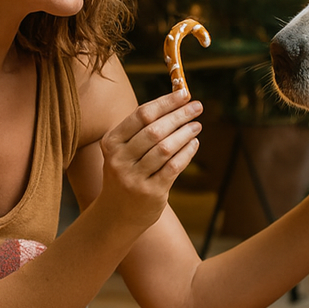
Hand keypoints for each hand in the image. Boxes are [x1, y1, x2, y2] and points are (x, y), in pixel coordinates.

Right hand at [96, 89, 202, 232]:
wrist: (117, 214)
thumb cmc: (126, 172)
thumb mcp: (124, 150)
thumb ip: (143, 128)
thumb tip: (176, 102)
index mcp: (111, 142)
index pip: (141, 115)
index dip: (166, 102)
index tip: (184, 93)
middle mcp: (119, 159)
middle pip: (154, 130)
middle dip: (179, 115)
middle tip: (197, 107)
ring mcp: (134, 177)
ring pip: (165, 148)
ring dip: (185, 133)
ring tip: (197, 125)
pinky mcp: (150, 192)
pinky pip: (173, 167)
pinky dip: (186, 153)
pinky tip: (194, 144)